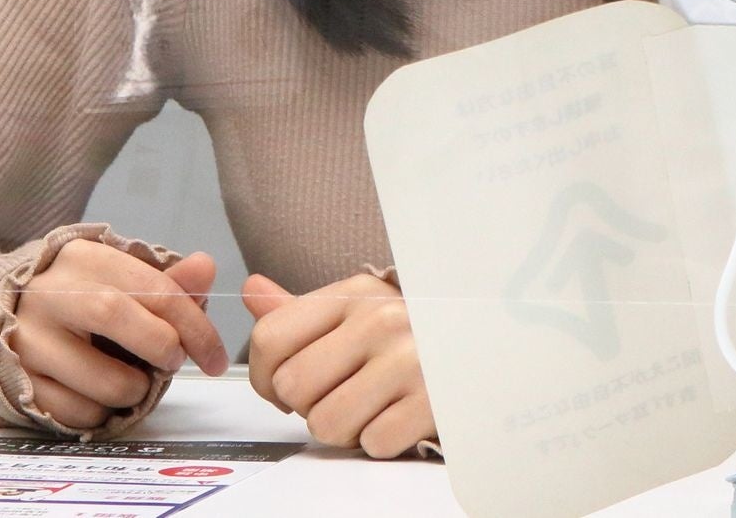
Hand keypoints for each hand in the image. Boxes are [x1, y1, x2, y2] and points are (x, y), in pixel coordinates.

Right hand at [9, 243, 226, 431]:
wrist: (7, 318)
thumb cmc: (78, 299)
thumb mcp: (118, 279)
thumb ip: (165, 279)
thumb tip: (206, 268)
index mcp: (81, 258)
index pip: (152, 286)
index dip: (194, 325)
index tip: (213, 354)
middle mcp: (48, 294)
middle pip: (116, 315)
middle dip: (161, 347)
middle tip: (172, 363)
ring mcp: (29, 340)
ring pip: (105, 380)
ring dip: (135, 389)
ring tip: (131, 379)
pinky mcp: (21, 383)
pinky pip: (81, 413)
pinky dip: (102, 412)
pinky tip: (95, 391)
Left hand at [242, 272, 435, 458]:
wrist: (485, 347)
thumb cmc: (409, 334)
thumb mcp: (358, 310)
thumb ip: (300, 311)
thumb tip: (250, 291)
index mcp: (353, 293)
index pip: (270, 338)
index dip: (264, 377)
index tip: (283, 387)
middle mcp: (380, 320)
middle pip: (293, 387)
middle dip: (307, 406)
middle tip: (337, 396)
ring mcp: (409, 360)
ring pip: (326, 423)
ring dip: (342, 428)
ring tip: (368, 407)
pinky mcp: (434, 402)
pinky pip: (372, 443)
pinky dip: (380, 441)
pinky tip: (397, 417)